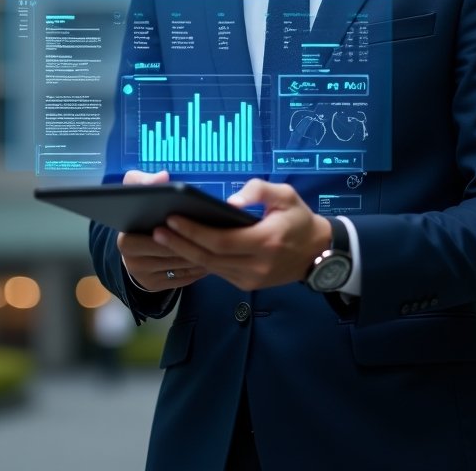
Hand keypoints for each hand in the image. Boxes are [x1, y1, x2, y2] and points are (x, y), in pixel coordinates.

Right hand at [116, 169, 208, 291]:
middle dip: (194, 244)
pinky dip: (199, 268)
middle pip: (173, 254)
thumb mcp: (133, 191)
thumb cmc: (138, 215)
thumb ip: (143, 181)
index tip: (197, 220)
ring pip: (181, 267)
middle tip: (218, 233)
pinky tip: (213, 256)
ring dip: (201, 256)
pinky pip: (183, 278)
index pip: (158, 238)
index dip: (179, 231)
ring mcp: (144, 278)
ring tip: (220, 244)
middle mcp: (131, 263)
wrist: (130, 245)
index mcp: (126, 240)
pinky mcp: (155, 287)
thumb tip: (162, 178)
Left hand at [152, 178, 330, 291]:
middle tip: (156, 230)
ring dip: (185, 253)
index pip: (220, 240)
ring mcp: (250, 279)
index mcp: (264, 242)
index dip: (193, 231)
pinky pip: (218, 272)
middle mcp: (255, 266)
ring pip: (211, 267)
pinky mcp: (247, 284)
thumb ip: (258, 191)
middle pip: (209, 257)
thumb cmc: (299, 218)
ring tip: (163, 238)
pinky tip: (183, 248)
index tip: (172, 218)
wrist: (318, 252)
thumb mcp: (285, 195)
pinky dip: (199, 260)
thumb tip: (230, 201)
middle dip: (180, 243)